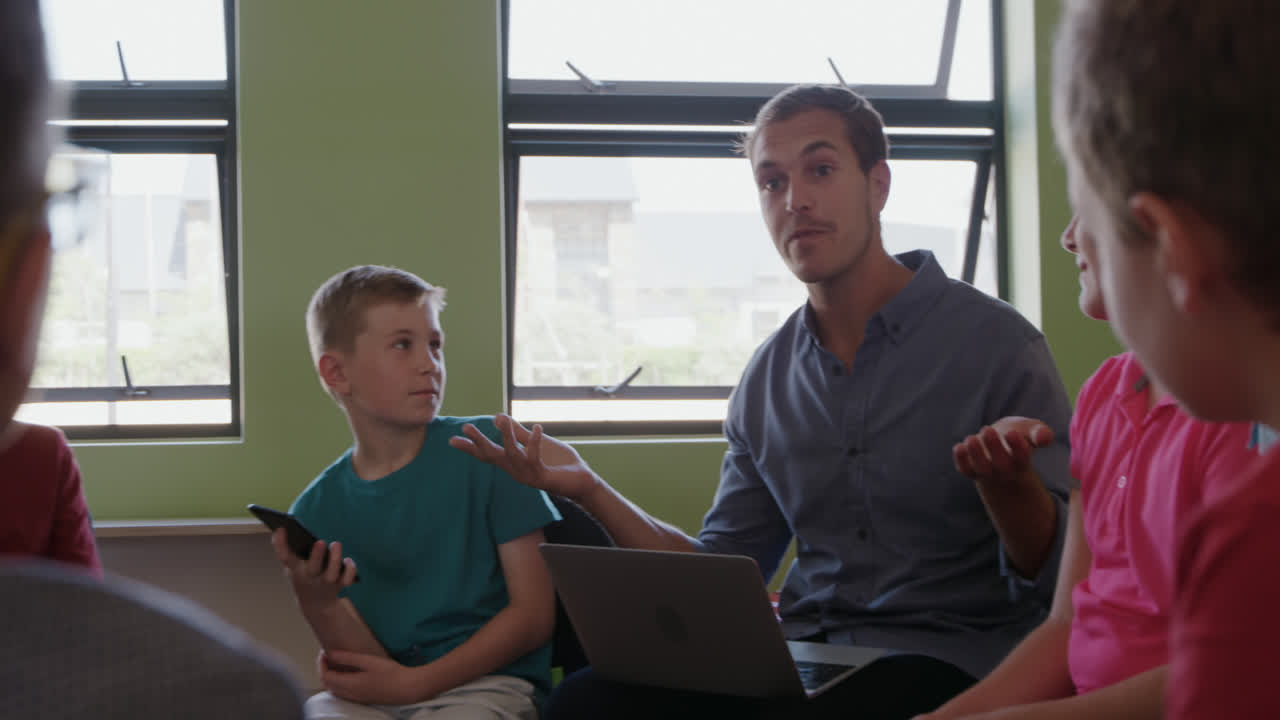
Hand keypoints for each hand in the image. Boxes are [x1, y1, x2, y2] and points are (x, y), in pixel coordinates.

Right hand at [272, 528, 357, 609]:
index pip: (285, 557)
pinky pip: (347, 579)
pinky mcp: (340, 584)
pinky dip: (350, 569)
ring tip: (335, 544)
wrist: (316, 602)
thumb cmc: (304, 574)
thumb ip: (292, 548)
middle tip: (320, 542)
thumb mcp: (294, 564)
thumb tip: (287, 527)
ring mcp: (326, 582)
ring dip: (335, 559)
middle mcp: (310, 577)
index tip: (281, 528)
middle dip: (316, 556)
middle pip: (313, 569)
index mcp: (296, 569)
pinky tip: (347, 560)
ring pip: (332, 574)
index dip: (280, 544)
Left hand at [319, 649, 426, 705]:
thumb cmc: (391, 673)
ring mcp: (357, 698)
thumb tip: (331, 654)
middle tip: (328, 656)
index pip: (326, 676)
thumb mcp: (369, 661)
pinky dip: (339, 683)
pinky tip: (347, 674)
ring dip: (331, 677)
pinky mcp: (363, 699)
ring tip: (335, 663)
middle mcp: (351, 694)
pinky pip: (343, 693)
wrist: (408, 688)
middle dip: (324, 670)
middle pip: (328, 685)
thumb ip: (348, 658)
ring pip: (335, 690)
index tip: (324, 652)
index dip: (321, 664)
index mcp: (350, 685)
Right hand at [449, 413, 598, 499]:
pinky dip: (534, 443)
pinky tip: (536, 428)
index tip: (452, 439)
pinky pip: (534, 458)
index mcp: (513, 462)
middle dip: (479, 442)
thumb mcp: (536, 443)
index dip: (470, 447)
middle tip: (466, 426)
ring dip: (507, 437)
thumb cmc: (558, 462)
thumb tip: (497, 417)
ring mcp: (528, 475)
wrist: (581, 480)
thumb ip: (518, 433)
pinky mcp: (542, 477)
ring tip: (505, 419)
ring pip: (512, 455)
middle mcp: (516, 470)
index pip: (488, 454)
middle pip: (493, 456)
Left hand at [953, 416, 1053, 488]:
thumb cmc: (1018, 435)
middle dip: (994, 447)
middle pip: (1001, 465)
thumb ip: (1040, 433)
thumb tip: (1045, 437)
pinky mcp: (971, 470)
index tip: (1012, 433)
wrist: (998, 445)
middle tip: (987, 429)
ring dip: (976, 455)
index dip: (1017, 447)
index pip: (1022, 458)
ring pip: (982, 469)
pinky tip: (959, 446)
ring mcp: (987, 472)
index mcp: (1022, 462)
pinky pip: (966, 470)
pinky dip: (961, 460)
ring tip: (972, 438)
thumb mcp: (1031, 431)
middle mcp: (1005, 471)